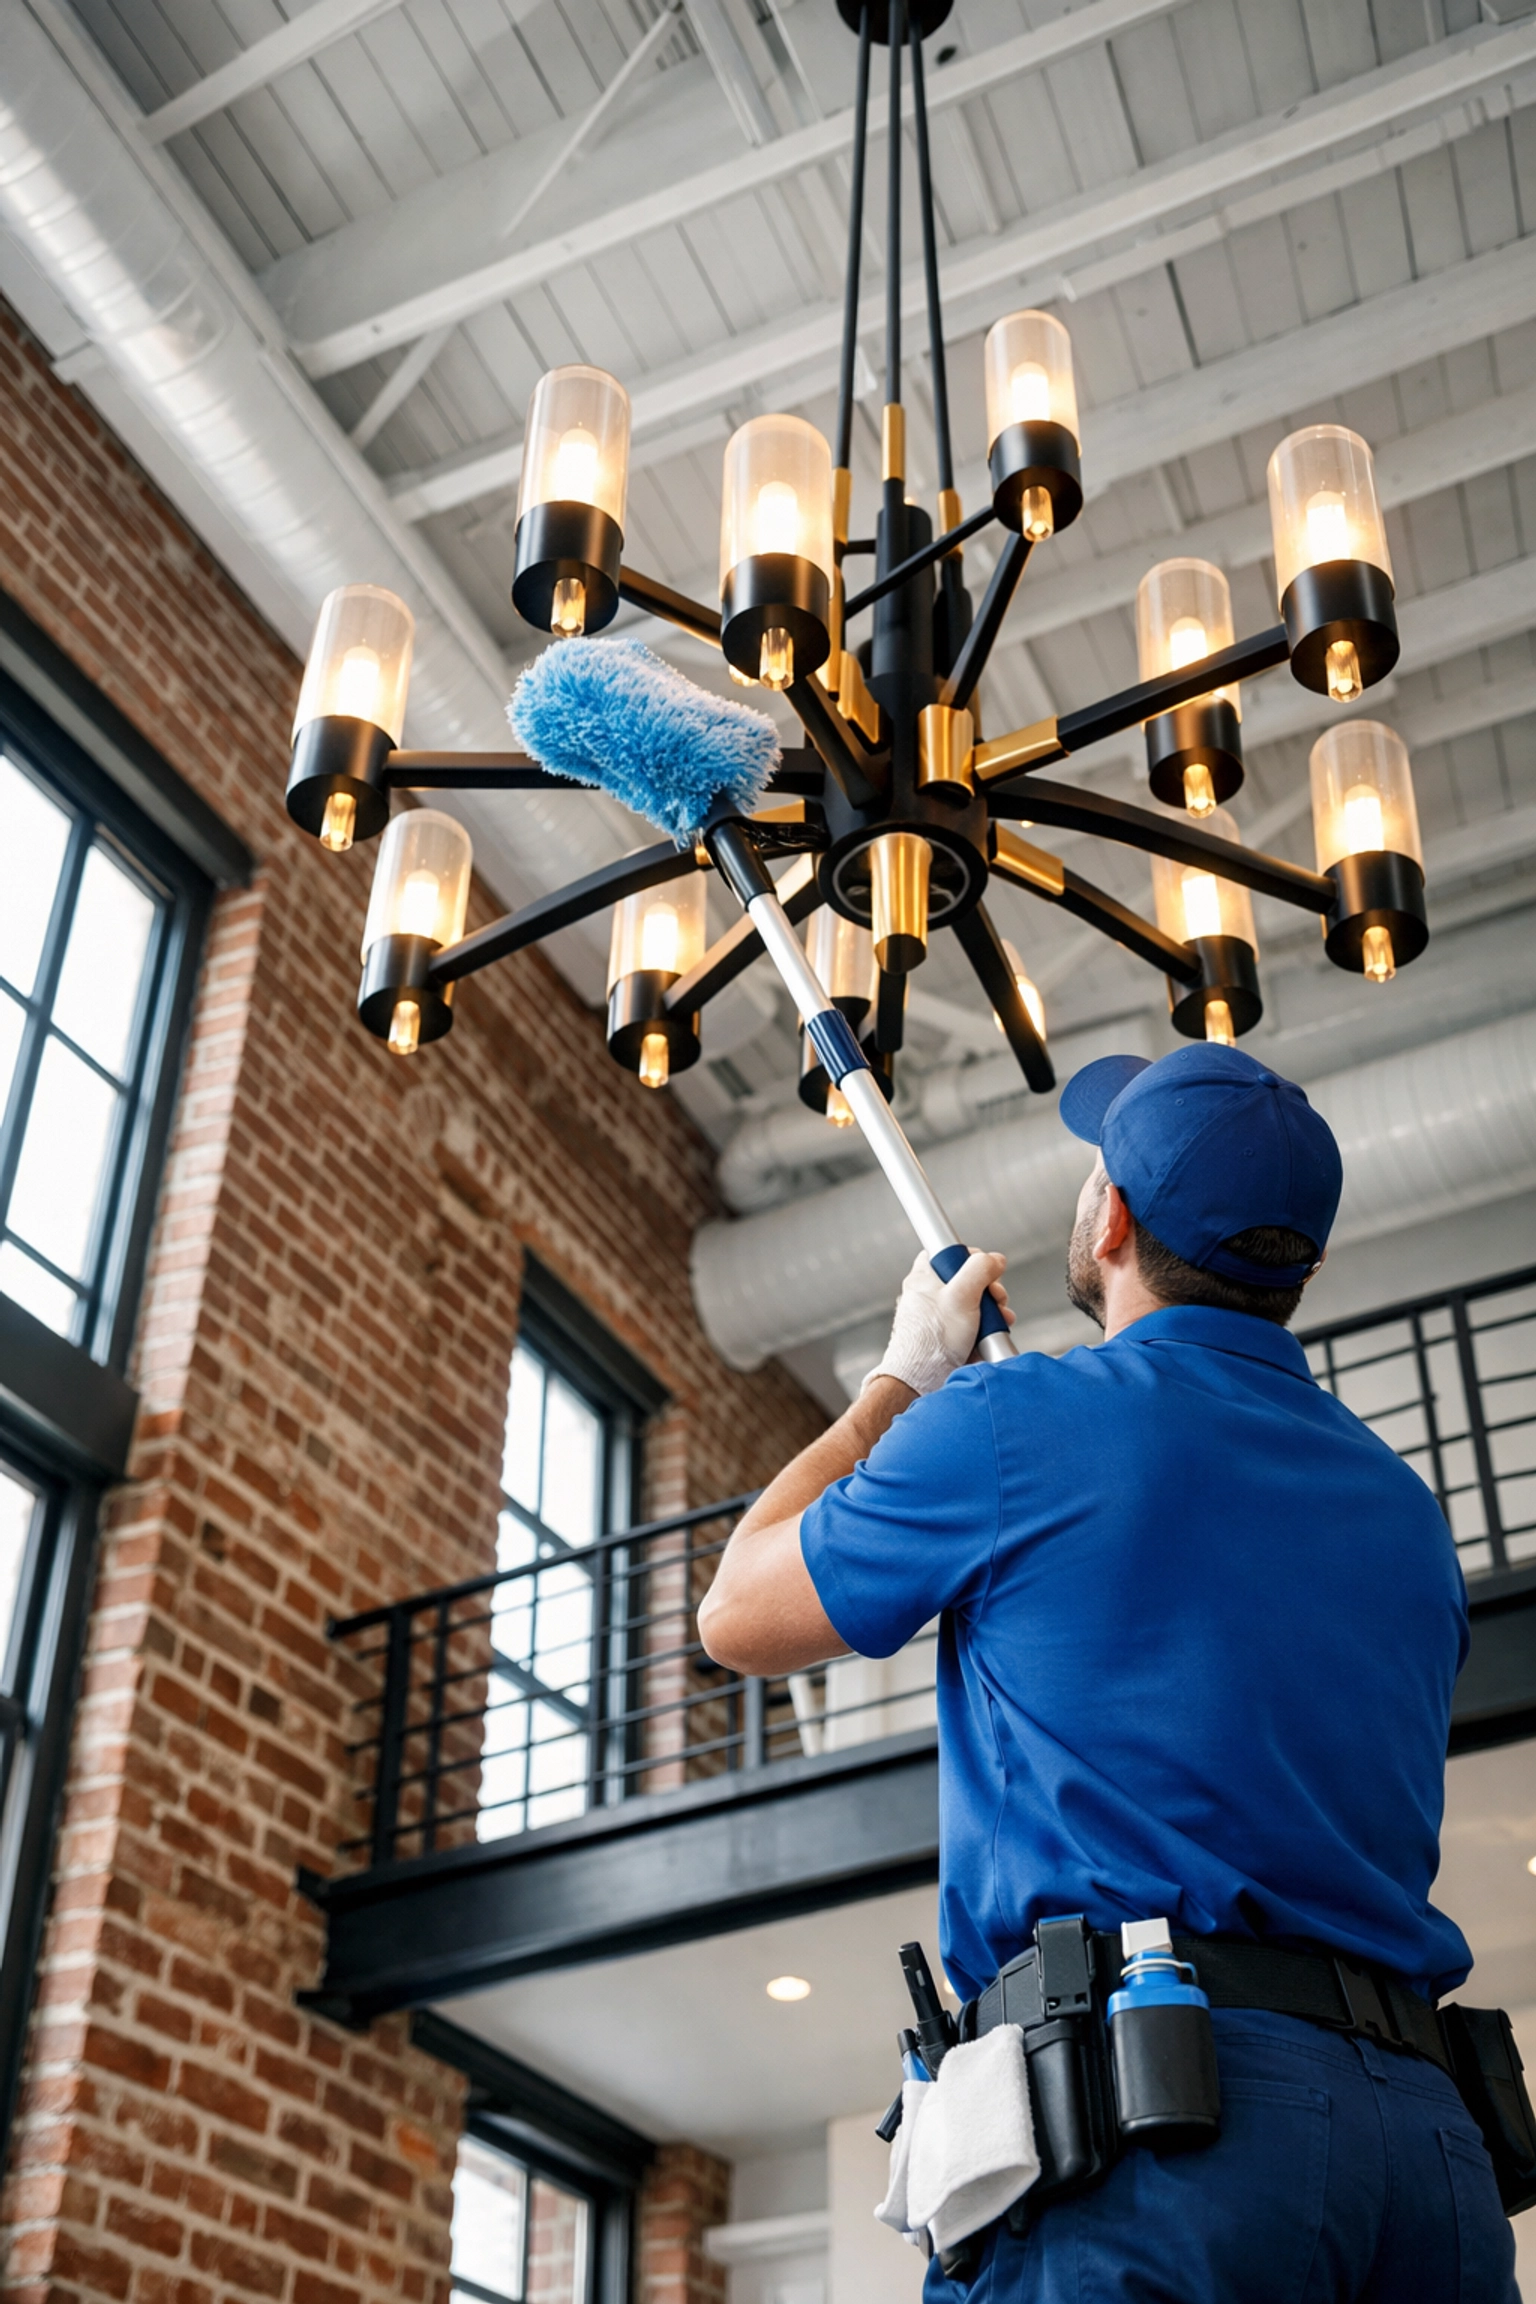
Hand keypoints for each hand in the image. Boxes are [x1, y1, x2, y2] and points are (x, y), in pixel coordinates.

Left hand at [864, 1249, 1013, 1396]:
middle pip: (967, 1280)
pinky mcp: (947, 1337)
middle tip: (995, 1299)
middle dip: (989, 1290)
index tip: (983, 1270)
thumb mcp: (961, 1295)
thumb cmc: (932, 1340)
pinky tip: (990, 1335)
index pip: (947, 1253)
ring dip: (991, 1312)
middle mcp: (929, 1295)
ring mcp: (938, 1318)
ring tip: (998, 1321)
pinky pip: (970, 1326)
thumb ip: (980, 1270)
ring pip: (972, 1305)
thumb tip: (995, 1259)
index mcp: (924, 1277)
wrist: (922, 1380)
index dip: (970, 1259)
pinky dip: (983, 1330)